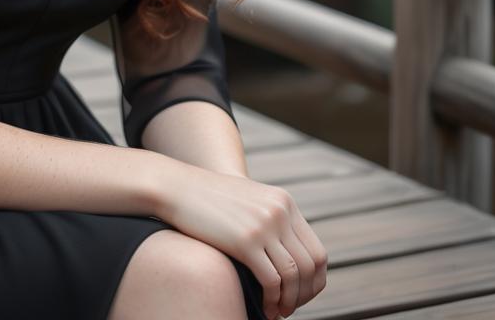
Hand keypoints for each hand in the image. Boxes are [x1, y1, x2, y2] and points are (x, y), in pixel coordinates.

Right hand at [158, 162, 327, 319]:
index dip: (314, 282)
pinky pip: (272, 281)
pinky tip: (263, 307)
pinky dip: (272, 301)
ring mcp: (264, 225)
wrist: (177, 187)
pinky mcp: (245, 241)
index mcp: (285, 202)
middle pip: (311, 266)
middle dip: (304, 295)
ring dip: (289, 302)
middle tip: (289, 308)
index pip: (318, 252)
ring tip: (276, 311)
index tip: (300, 295)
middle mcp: (280, 211)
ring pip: (294, 276)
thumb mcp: (249, 200)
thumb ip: (271, 218)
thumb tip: (286, 253)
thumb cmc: (209, 199)